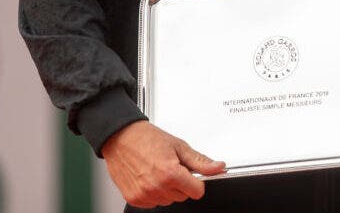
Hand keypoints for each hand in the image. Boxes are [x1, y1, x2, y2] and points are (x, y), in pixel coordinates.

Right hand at [101, 121, 225, 207]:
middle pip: (183, 196)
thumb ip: (200, 161)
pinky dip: (154, 193)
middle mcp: (156, 187)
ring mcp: (144, 195)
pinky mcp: (134, 199)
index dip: (197, 182)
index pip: (197, 192)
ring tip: (158, 170)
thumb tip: (218, 168)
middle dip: (182, 183)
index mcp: (170, 173)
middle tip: (172, 166)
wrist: (121, 138)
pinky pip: (154, 203)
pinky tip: (149, 177)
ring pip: (169, 200)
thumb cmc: (148, 139)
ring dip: (168, 189)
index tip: (193, 174)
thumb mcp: (179, 146)